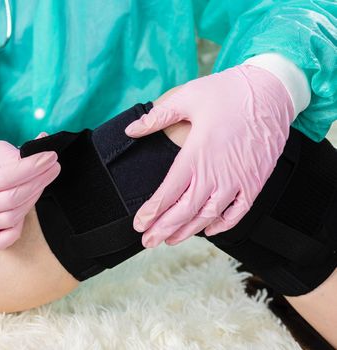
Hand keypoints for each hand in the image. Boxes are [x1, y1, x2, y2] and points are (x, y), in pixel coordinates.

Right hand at [0, 134, 58, 248]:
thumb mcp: (0, 149)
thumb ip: (22, 154)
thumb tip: (45, 147)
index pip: (5, 177)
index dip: (32, 168)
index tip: (51, 158)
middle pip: (9, 200)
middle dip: (37, 184)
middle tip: (53, 169)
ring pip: (8, 220)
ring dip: (31, 201)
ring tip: (41, 185)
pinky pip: (0, 241)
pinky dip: (16, 228)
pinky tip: (25, 208)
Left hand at [125, 65, 293, 246]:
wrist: (271, 90)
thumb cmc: (227, 92)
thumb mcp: (187, 97)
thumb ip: (157, 117)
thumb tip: (130, 130)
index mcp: (196, 154)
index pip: (169, 192)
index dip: (152, 211)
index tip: (139, 224)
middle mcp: (216, 173)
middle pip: (185, 210)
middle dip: (164, 229)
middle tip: (147, 242)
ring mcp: (238, 180)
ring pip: (209, 216)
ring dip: (188, 231)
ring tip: (170, 240)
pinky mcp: (256, 181)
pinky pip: (239, 212)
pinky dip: (223, 225)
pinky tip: (208, 230)